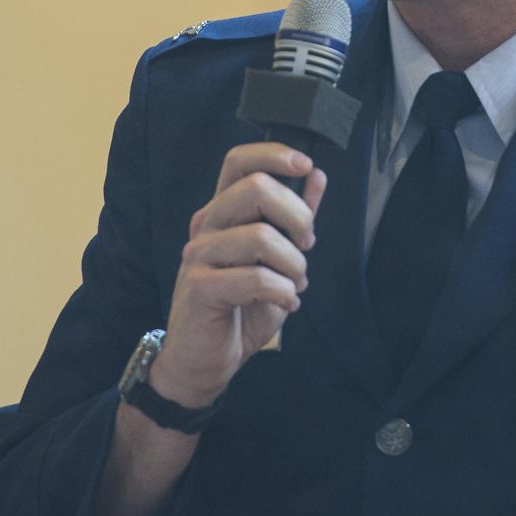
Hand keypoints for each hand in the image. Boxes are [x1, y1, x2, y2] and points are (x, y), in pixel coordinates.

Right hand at [150, 143, 325, 406]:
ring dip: (294, 265)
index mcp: (223, 212)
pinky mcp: (199, 288)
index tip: (306, 164)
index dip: (273, 154)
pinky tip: (287, 302)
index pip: (238, 161)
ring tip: (295, 284)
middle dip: (298, 216)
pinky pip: (255, 278)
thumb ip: (294, 218)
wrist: (205, 361)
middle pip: (255, 188)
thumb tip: (316, 175)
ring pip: (261, 236)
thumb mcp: (277, 260)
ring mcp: (198, 255)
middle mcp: (207, 225)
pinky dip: (283, 291)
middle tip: (306, 247)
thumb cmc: (242, 308)